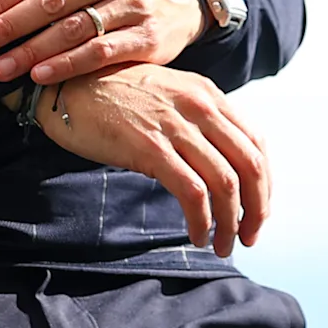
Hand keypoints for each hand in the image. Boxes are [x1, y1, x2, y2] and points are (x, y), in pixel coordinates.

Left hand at [0, 0, 203, 84]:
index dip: (2, 1)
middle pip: (52, 3)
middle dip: (10, 26)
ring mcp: (134, 5)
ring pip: (74, 29)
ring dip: (33, 51)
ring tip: (2, 68)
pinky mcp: (148, 37)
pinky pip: (101, 52)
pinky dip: (68, 65)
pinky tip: (42, 75)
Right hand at [30, 64, 270, 253]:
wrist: (64, 83)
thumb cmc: (109, 94)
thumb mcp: (165, 95)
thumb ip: (194, 122)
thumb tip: (215, 166)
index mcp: (207, 95)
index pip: (255, 145)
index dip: (263, 185)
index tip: (255, 211)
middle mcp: (199, 107)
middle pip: (249, 166)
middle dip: (256, 209)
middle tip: (248, 237)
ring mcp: (175, 126)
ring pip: (225, 183)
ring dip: (230, 223)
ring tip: (223, 244)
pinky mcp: (149, 147)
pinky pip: (193, 192)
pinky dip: (201, 220)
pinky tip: (197, 234)